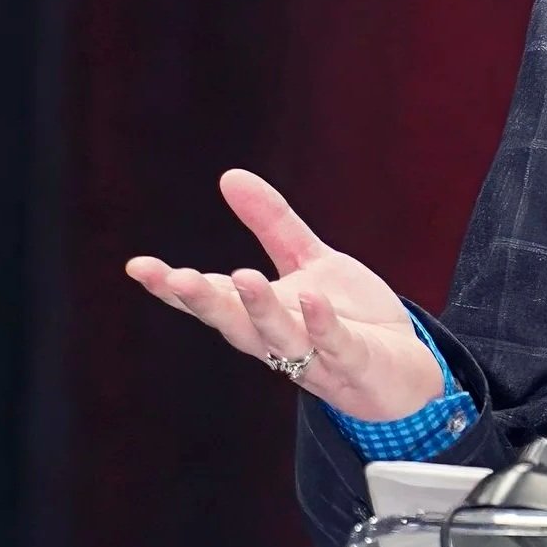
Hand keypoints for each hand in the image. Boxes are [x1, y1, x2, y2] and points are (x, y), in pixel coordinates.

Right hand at [125, 169, 447, 421]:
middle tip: (174, 279)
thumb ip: (272, 223)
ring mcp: (316, 356)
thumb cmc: (350, 317)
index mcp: (262, 314)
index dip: (175, 287)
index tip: (139, 267)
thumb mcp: (309, 261)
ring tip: (241, 276)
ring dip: (259, 310)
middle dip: (204, 301)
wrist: (407, 371)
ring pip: (279, 337)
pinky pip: (335, 346)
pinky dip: (322, 326)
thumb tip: (229, 175)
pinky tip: (312, 299)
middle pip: (234, 323)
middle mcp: (280, 339)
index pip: (214, 299)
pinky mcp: (355, 363)